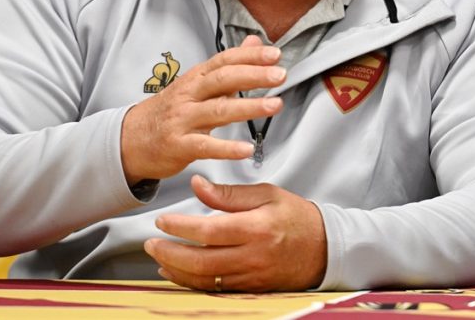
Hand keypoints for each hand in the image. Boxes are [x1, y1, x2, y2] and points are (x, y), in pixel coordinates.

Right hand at [120, 35, 284, 183]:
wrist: (129, 140)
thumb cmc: (170, 111)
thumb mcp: (196, 84)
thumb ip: (229, 66)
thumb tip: (255, 42)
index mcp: (195, 79)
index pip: (224, 61)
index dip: (249, 56)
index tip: (275, 54)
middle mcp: (188, 95)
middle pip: (222, 80)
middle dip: (253, 76)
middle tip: (280, 75)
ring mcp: (182, 120)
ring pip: (217, 111)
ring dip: (248, 107)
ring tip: (275, 105)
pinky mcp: (178, 146)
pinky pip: (205, 147)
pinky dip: (226, 149)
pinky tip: (247, 149)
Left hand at [145, 174, 327, 291]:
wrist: (324, 248)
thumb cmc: (296, 217)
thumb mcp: (266, 194)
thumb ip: (229, 194)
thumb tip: (198, 185)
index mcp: (256, 228)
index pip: (208, 231)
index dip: (180, 227)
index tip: (162, 220)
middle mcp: (252, 256)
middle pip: (200, 261)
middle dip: (169, 253)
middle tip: (150, 242)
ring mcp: (251, 276)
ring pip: (203, 280)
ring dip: (175, 270)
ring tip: (159, 257)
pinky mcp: (250, 289)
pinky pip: (213, 289)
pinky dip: (191, 282)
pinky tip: (177, 272)